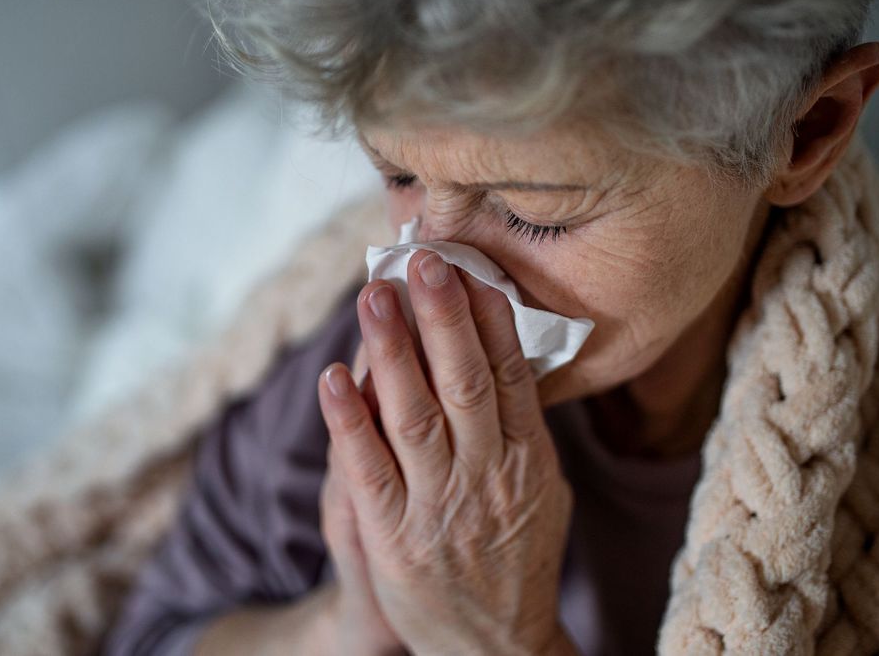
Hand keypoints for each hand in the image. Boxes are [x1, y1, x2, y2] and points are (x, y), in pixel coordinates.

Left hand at [318, 249, 576, 654]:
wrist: (494, 648)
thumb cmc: (515, 556)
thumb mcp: (543, 491)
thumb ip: (522, 427)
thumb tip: (504, 350)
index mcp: (530, 461)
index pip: (513, 375)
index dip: (490, 318)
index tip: (469, 267)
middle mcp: (489, 478)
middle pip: (466, 384)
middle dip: (443, 318)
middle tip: (421, 262)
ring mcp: (441, 508)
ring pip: (415, 417)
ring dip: (394, 352)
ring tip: (374, 297)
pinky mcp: (395, 539)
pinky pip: (370, 472)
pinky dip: (350, 423)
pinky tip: (335, 377)